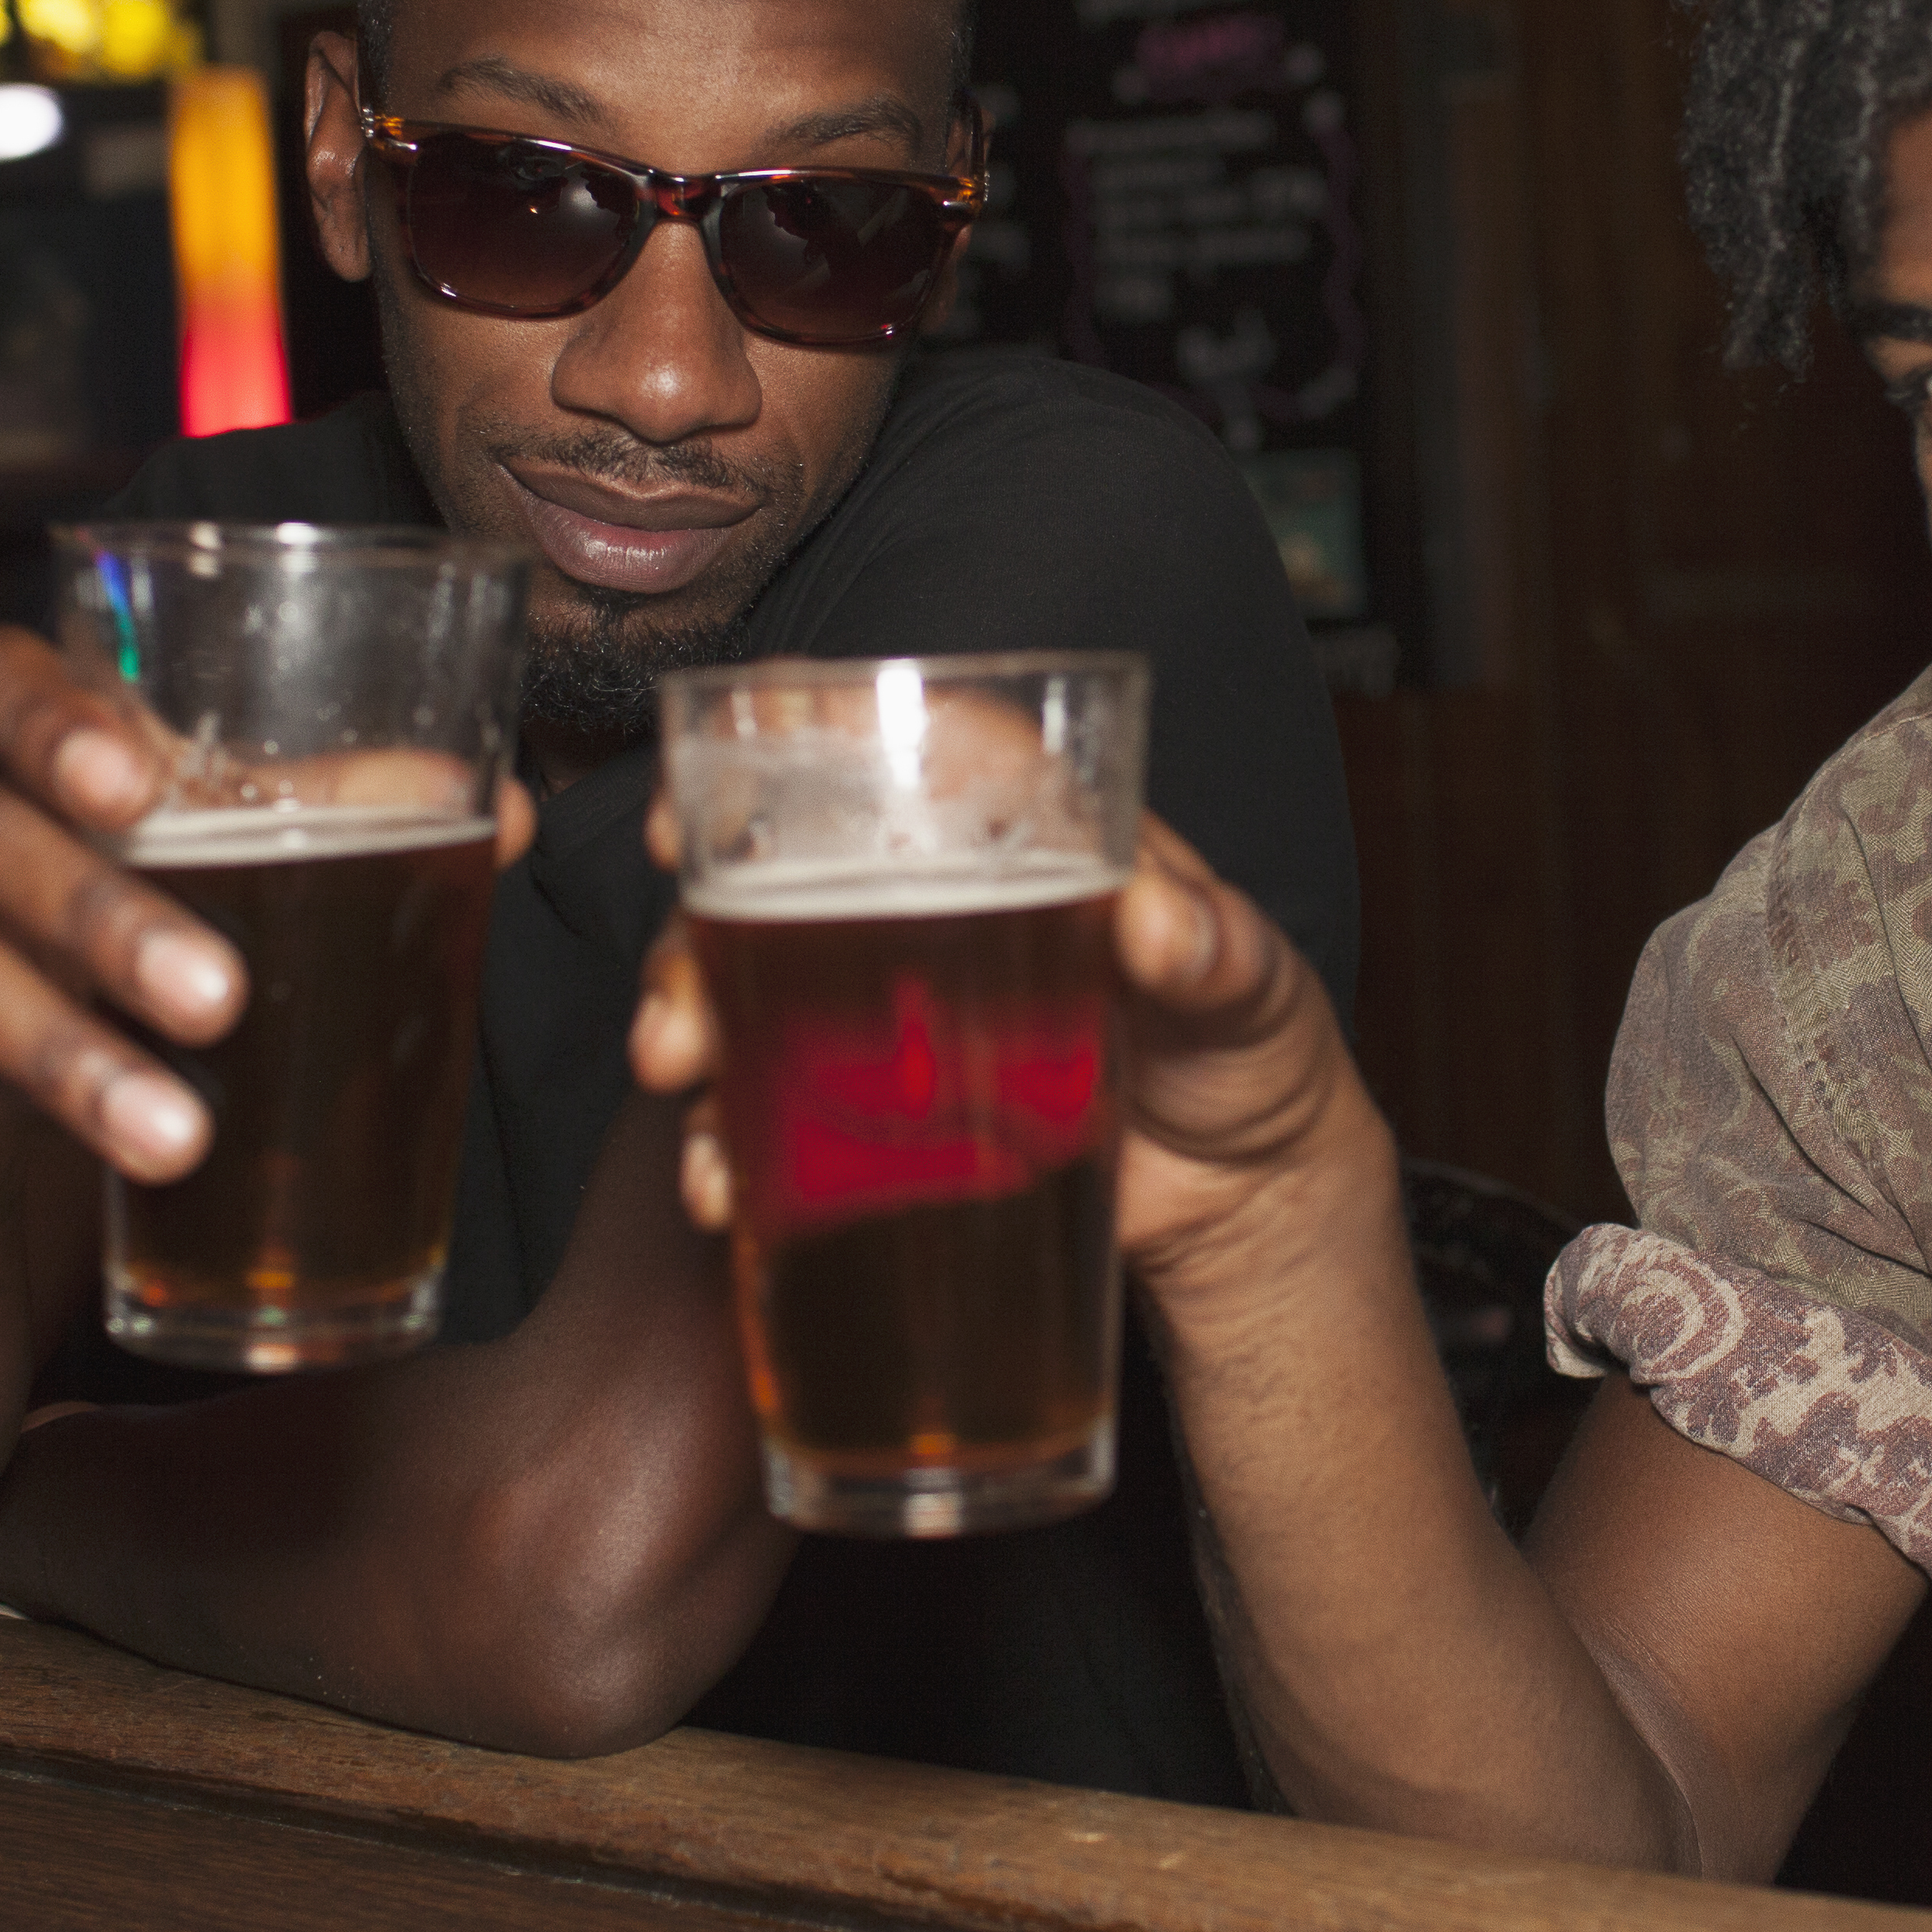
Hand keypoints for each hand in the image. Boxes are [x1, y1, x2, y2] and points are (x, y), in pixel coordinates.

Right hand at [0, 625, 537, 1178]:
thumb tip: (502, 808)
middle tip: (220, 1002)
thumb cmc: (126, 878)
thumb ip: (332, 810)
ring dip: (51, 1048)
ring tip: (178, 1134)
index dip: (50, 720)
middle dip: (96, 919)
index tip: (139, 780)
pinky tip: (60, 1145)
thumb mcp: (211, 834)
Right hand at [626, 812, 1376, 1279]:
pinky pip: (778, 1117)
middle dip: (701, 917)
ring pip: (752, 987)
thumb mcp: (1257, 994)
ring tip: (676, 1071)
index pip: (902, 745)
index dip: (797, 728)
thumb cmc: (1255, 1052)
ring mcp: (896, 1013)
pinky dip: (729, 1145)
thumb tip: (1163, 920)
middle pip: (788, 875)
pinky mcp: (886, 1118)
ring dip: (689, 1018)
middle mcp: (938, 905)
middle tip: (674, 974)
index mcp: (1026, 832)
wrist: (1250, 1203)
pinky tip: (721, 1186)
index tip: (718, 753)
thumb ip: (1221, 954)